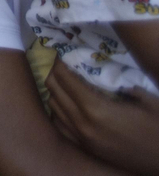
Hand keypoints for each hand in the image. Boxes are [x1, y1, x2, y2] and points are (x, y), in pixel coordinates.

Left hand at [46, 58, 158, 173]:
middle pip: (54, 91)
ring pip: (54, 108)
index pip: (65, 79)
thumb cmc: (158, 130)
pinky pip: (60, 125)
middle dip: (55, 74)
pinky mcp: (85, 148)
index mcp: (96, 109)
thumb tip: (106, 72)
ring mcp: (81, 138)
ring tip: (65, 83)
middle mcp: (82, 124)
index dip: (60, 63)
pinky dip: (59, 112)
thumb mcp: (147, 101)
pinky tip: (68, 105)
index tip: (62, 54)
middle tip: (61, 65)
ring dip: (55, 92)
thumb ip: (124, 84)